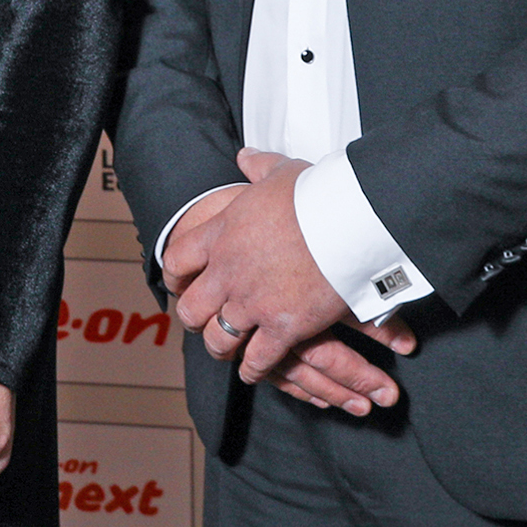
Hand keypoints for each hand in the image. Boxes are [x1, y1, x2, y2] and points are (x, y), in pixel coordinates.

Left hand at [176, 150, 412, 410]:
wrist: (350, 220)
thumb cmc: (318, 193)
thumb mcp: (282, 172)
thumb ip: (258, 167)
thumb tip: (245, 156)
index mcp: (222, 234)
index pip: (177, 258)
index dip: (175, 275)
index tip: (180, 282)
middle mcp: (228, 271)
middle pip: (189, 308)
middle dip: (194, 318)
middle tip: (202, 322)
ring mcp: (252, 302)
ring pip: (217, 339)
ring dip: (221, 347)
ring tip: (227, 350)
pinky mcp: (282, 327)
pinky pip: (256, 359)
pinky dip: (253, 369)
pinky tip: (253, 371)